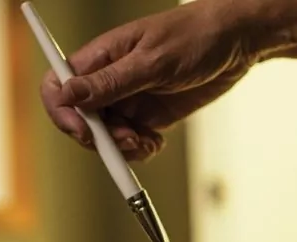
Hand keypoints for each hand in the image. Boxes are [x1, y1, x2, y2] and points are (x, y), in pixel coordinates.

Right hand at [40, 0, 255, 161]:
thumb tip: (68, 95)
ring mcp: (128, 101)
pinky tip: (158, 143)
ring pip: (106, 138)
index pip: (58, 87)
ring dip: (122, 148)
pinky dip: (140, 151)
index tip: (85, 131)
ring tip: (148, 142)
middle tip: (129, 139)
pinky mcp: (148, 117)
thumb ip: (111, 82)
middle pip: (80, 120)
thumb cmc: (195, 35)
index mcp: (100, 58)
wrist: (237, 42)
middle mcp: (109, 82)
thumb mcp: (153, 61)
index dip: (62, 113)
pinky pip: (131, 144)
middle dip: (100, 138)